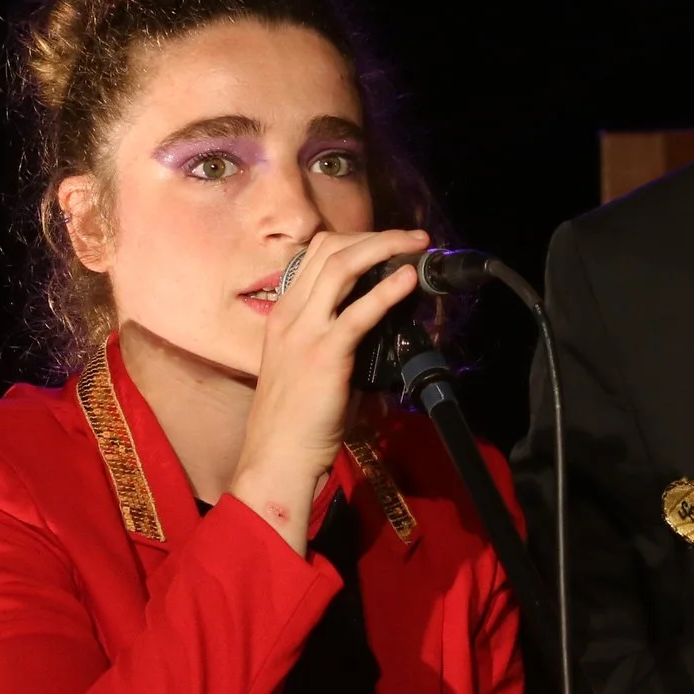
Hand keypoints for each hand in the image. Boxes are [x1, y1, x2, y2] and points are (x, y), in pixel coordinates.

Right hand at [228, 228, 428, 550]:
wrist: (278, 457)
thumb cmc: (297, 420)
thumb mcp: (309, 364)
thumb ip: (336, 335)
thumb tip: (379, 317)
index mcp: (283, 314)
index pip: (316, 256)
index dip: (356, 240)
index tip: (388, 243)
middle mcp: (290, 315)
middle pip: (330, 250)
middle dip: (375, 236)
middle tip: (411, 238)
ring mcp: (304, 332)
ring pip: (341, 267)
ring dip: (384, 248)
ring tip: (416, 246)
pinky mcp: (324, 355)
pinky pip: (358, 312)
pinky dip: (387, 290)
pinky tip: (408, 279)